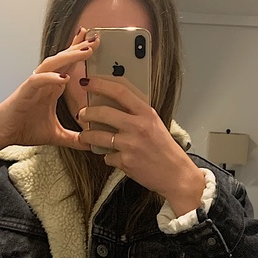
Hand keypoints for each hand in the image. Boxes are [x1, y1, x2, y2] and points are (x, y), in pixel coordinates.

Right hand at [0, 28, 97, 163]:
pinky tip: (63, 77)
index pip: (68, 67)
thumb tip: (89, 143)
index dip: (79, 53)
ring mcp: (34, 86)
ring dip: (68, 57)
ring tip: (84, 51)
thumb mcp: (55, 136)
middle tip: (95, 39)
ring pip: (51, 65)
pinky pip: (38, 81)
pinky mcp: (24, 92)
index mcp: (51, 89)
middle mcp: (44, 83)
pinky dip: (50, 78)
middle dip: (78, 48)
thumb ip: (73, 139)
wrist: (1, 134)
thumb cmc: (23, 129)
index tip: (94, 44)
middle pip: (62, 60)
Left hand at [78, 77, 205, 215]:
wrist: (176, 175)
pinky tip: (114, 158)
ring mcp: (130, 145)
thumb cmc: (166, 151)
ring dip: (87, 136)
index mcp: (147, 114)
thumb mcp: (155, 125)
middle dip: (86, 112)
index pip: (119, 91)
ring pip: (98, 136)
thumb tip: (114, 106)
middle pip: (102, 112)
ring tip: (85, 136)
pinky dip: (108, 158)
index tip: (87, 82)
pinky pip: (107, 157)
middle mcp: (138, 127)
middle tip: (81, 114)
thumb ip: (137, 115)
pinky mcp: (125, 162)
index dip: (100, 84)